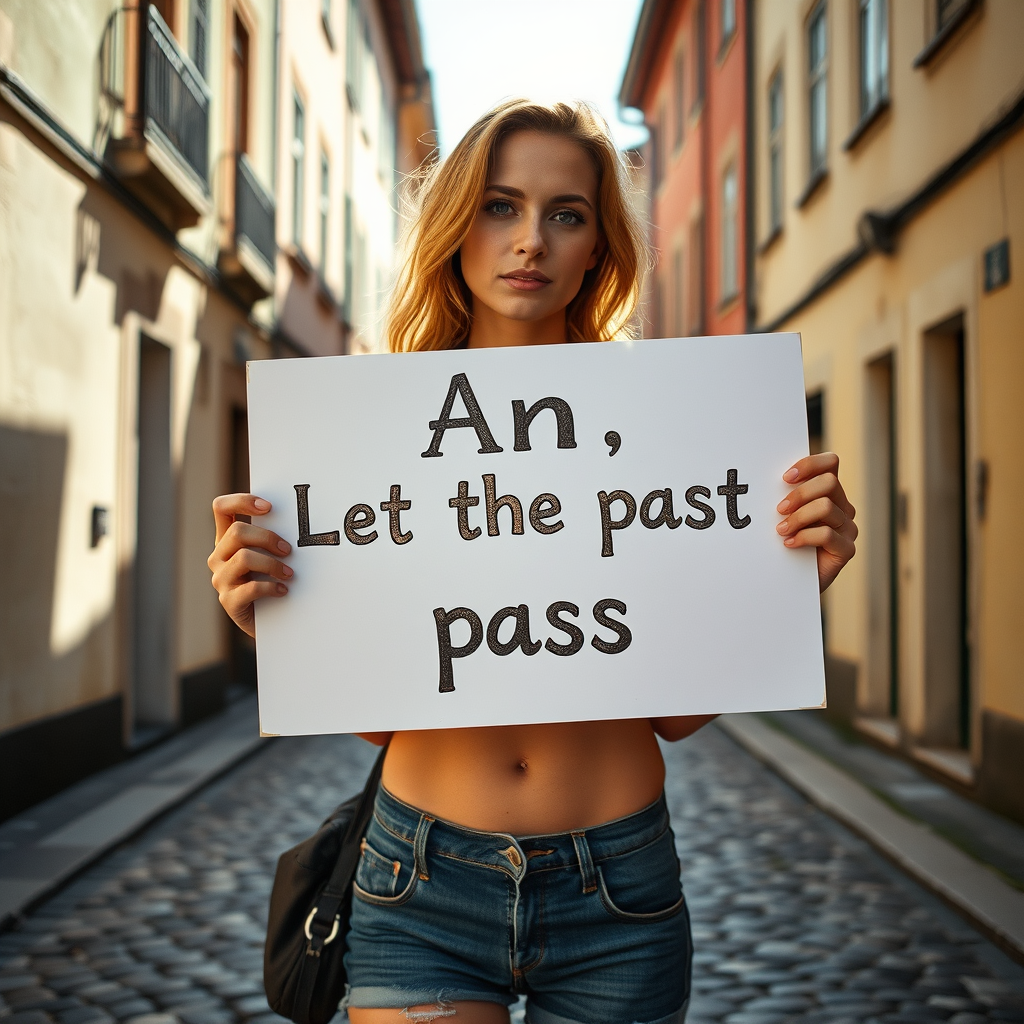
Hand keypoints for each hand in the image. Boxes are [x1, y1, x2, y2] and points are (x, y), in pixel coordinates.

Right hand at [208, 493, 292, 637]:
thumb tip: (296, 521)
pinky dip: (271, 587)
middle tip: (287, 550)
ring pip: (244, 558)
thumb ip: (270, 538)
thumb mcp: (268, 555)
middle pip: (237, 532)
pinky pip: (251, 587)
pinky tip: (283, 590)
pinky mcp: (229, 601)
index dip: (242, 501)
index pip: (221, 508)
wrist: (271, 622)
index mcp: (226, 541)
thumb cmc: (272, 581)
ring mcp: (221, 579)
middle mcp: (218, 557)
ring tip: (289, 573)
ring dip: (272, 564)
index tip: (269, 507)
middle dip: (267, 538)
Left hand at [776, 452, 856, 592]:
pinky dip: (804, 537)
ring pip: (827, 507)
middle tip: (779, 510)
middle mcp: (843, 507)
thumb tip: (763, 478)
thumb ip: (784, 497)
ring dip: (798, 518)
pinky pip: (827, 534)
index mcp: (829, 492)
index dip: (809, 464)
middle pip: (829, 482)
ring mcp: (848, 528)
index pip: (830, 463)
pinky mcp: (846, 549)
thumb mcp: (783, 515)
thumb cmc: (784, 543)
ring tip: (780, 530)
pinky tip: (789, 544)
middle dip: (799, 494)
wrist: (791, 581)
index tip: (785, 478)